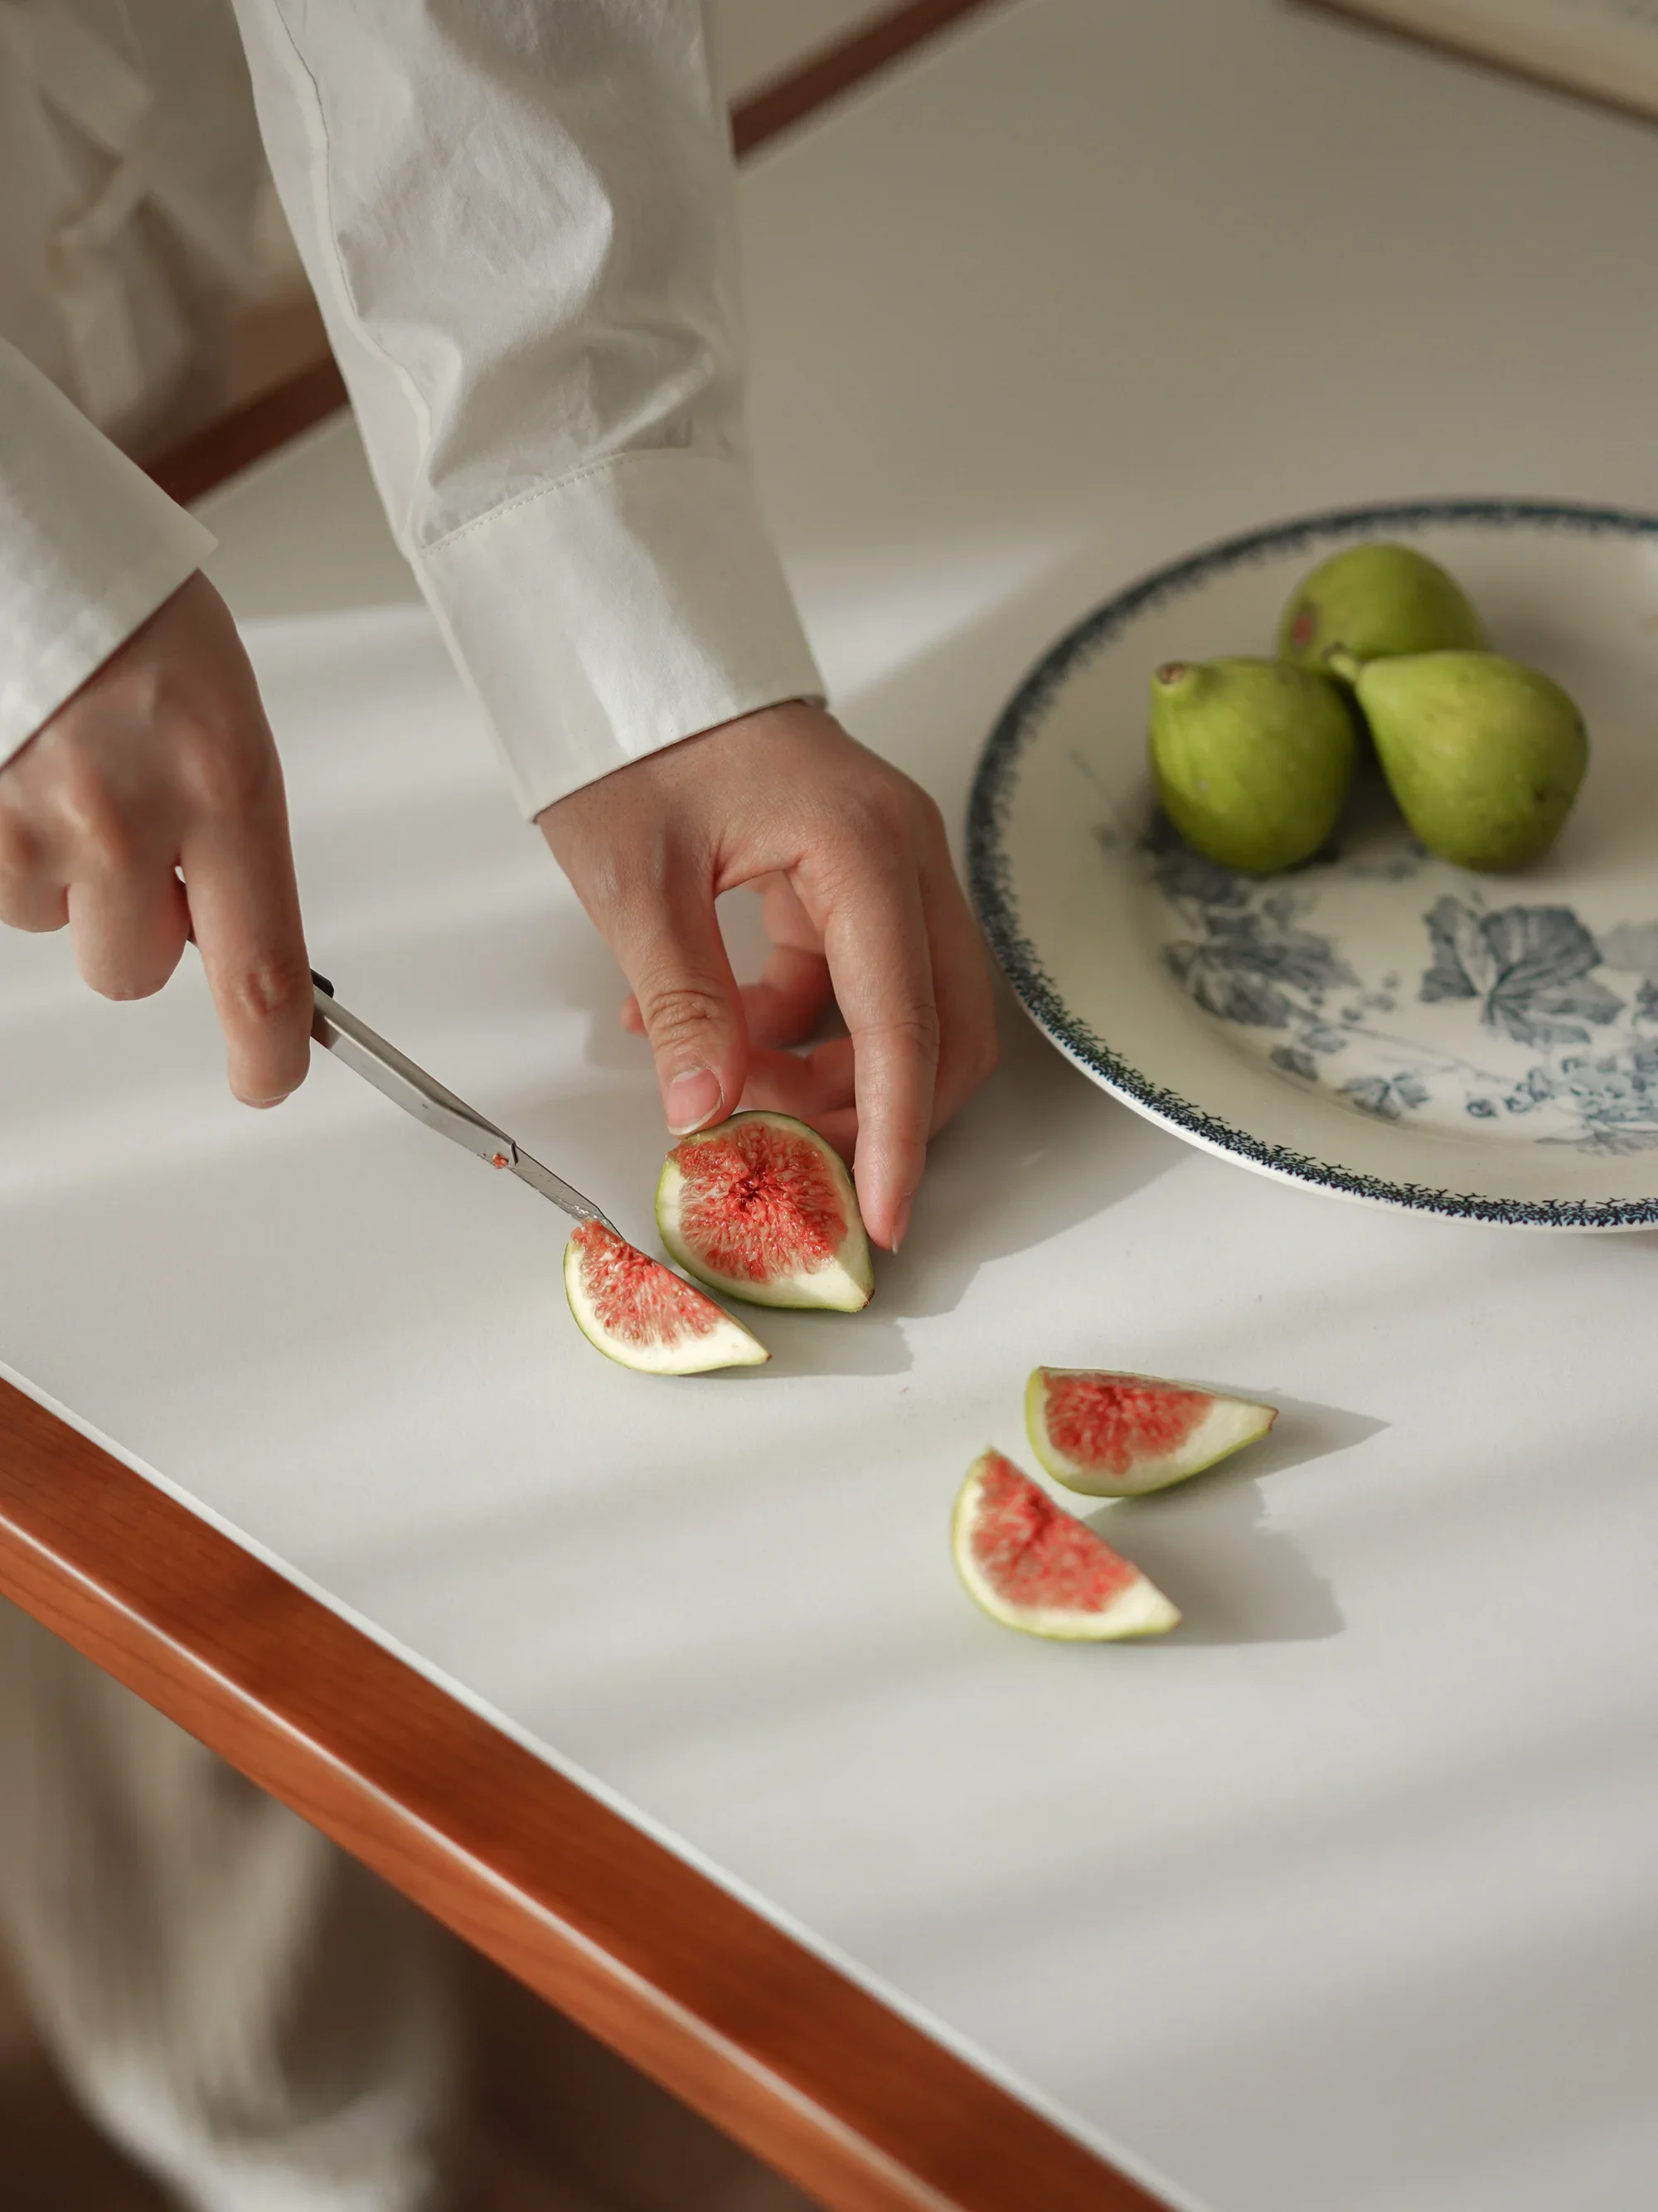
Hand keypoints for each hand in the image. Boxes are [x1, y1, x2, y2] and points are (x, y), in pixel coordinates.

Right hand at [0, 573, 311, 1104]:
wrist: (15, 538)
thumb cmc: (123, 609)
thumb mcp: (217, 716)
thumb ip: (224, 828)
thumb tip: (223, 931)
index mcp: (222, 783)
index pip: (261, 966)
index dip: (265, 1050)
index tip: (269, 1080)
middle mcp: (124, 816)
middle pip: (134, 968)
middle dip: (135, 923)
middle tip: (126, 830)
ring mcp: (26, 822)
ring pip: (52, 922)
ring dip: (59, 872)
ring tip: (60, 769)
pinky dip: (3, 840)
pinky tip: (16, 768)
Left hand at [540, 701, 998, 1250]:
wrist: (628, 648)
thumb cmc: (634, 730)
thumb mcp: (637, 880)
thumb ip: (683, 1005)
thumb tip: (708, 1114)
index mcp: (864, 848)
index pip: (902, 1024)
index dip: (894, 1135)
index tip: (885, 1216)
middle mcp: (904, 855)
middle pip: (944, 1026)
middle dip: (877, 1111)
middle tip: (792, 1159)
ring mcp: (888, 863)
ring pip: (906, 1010)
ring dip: (835, 1074)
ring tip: (729, 1091)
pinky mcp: (856, 874)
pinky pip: (858, 980)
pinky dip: (801, 1028)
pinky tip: (714, 1037)